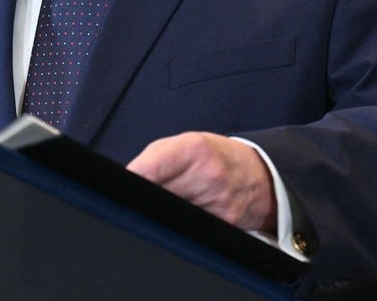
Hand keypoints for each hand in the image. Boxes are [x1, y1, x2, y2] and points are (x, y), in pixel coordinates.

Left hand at [126, 131, 277, 232]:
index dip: (130, 183)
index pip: (149, 171)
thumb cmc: (214, 157)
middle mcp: (208, 175)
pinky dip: (181, 227)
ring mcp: (219, 203)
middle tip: (142, 201)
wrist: (258, 174)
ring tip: (169, 205)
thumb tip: (122, 184)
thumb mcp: (184, 145)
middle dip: (145, 202)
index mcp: (194, 149)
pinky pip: (190, 231)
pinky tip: (186, 218)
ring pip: (171, 219)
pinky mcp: (225, 227)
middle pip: (157, 199)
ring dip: (162, 216)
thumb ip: (152, 161)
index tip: (119, 191)